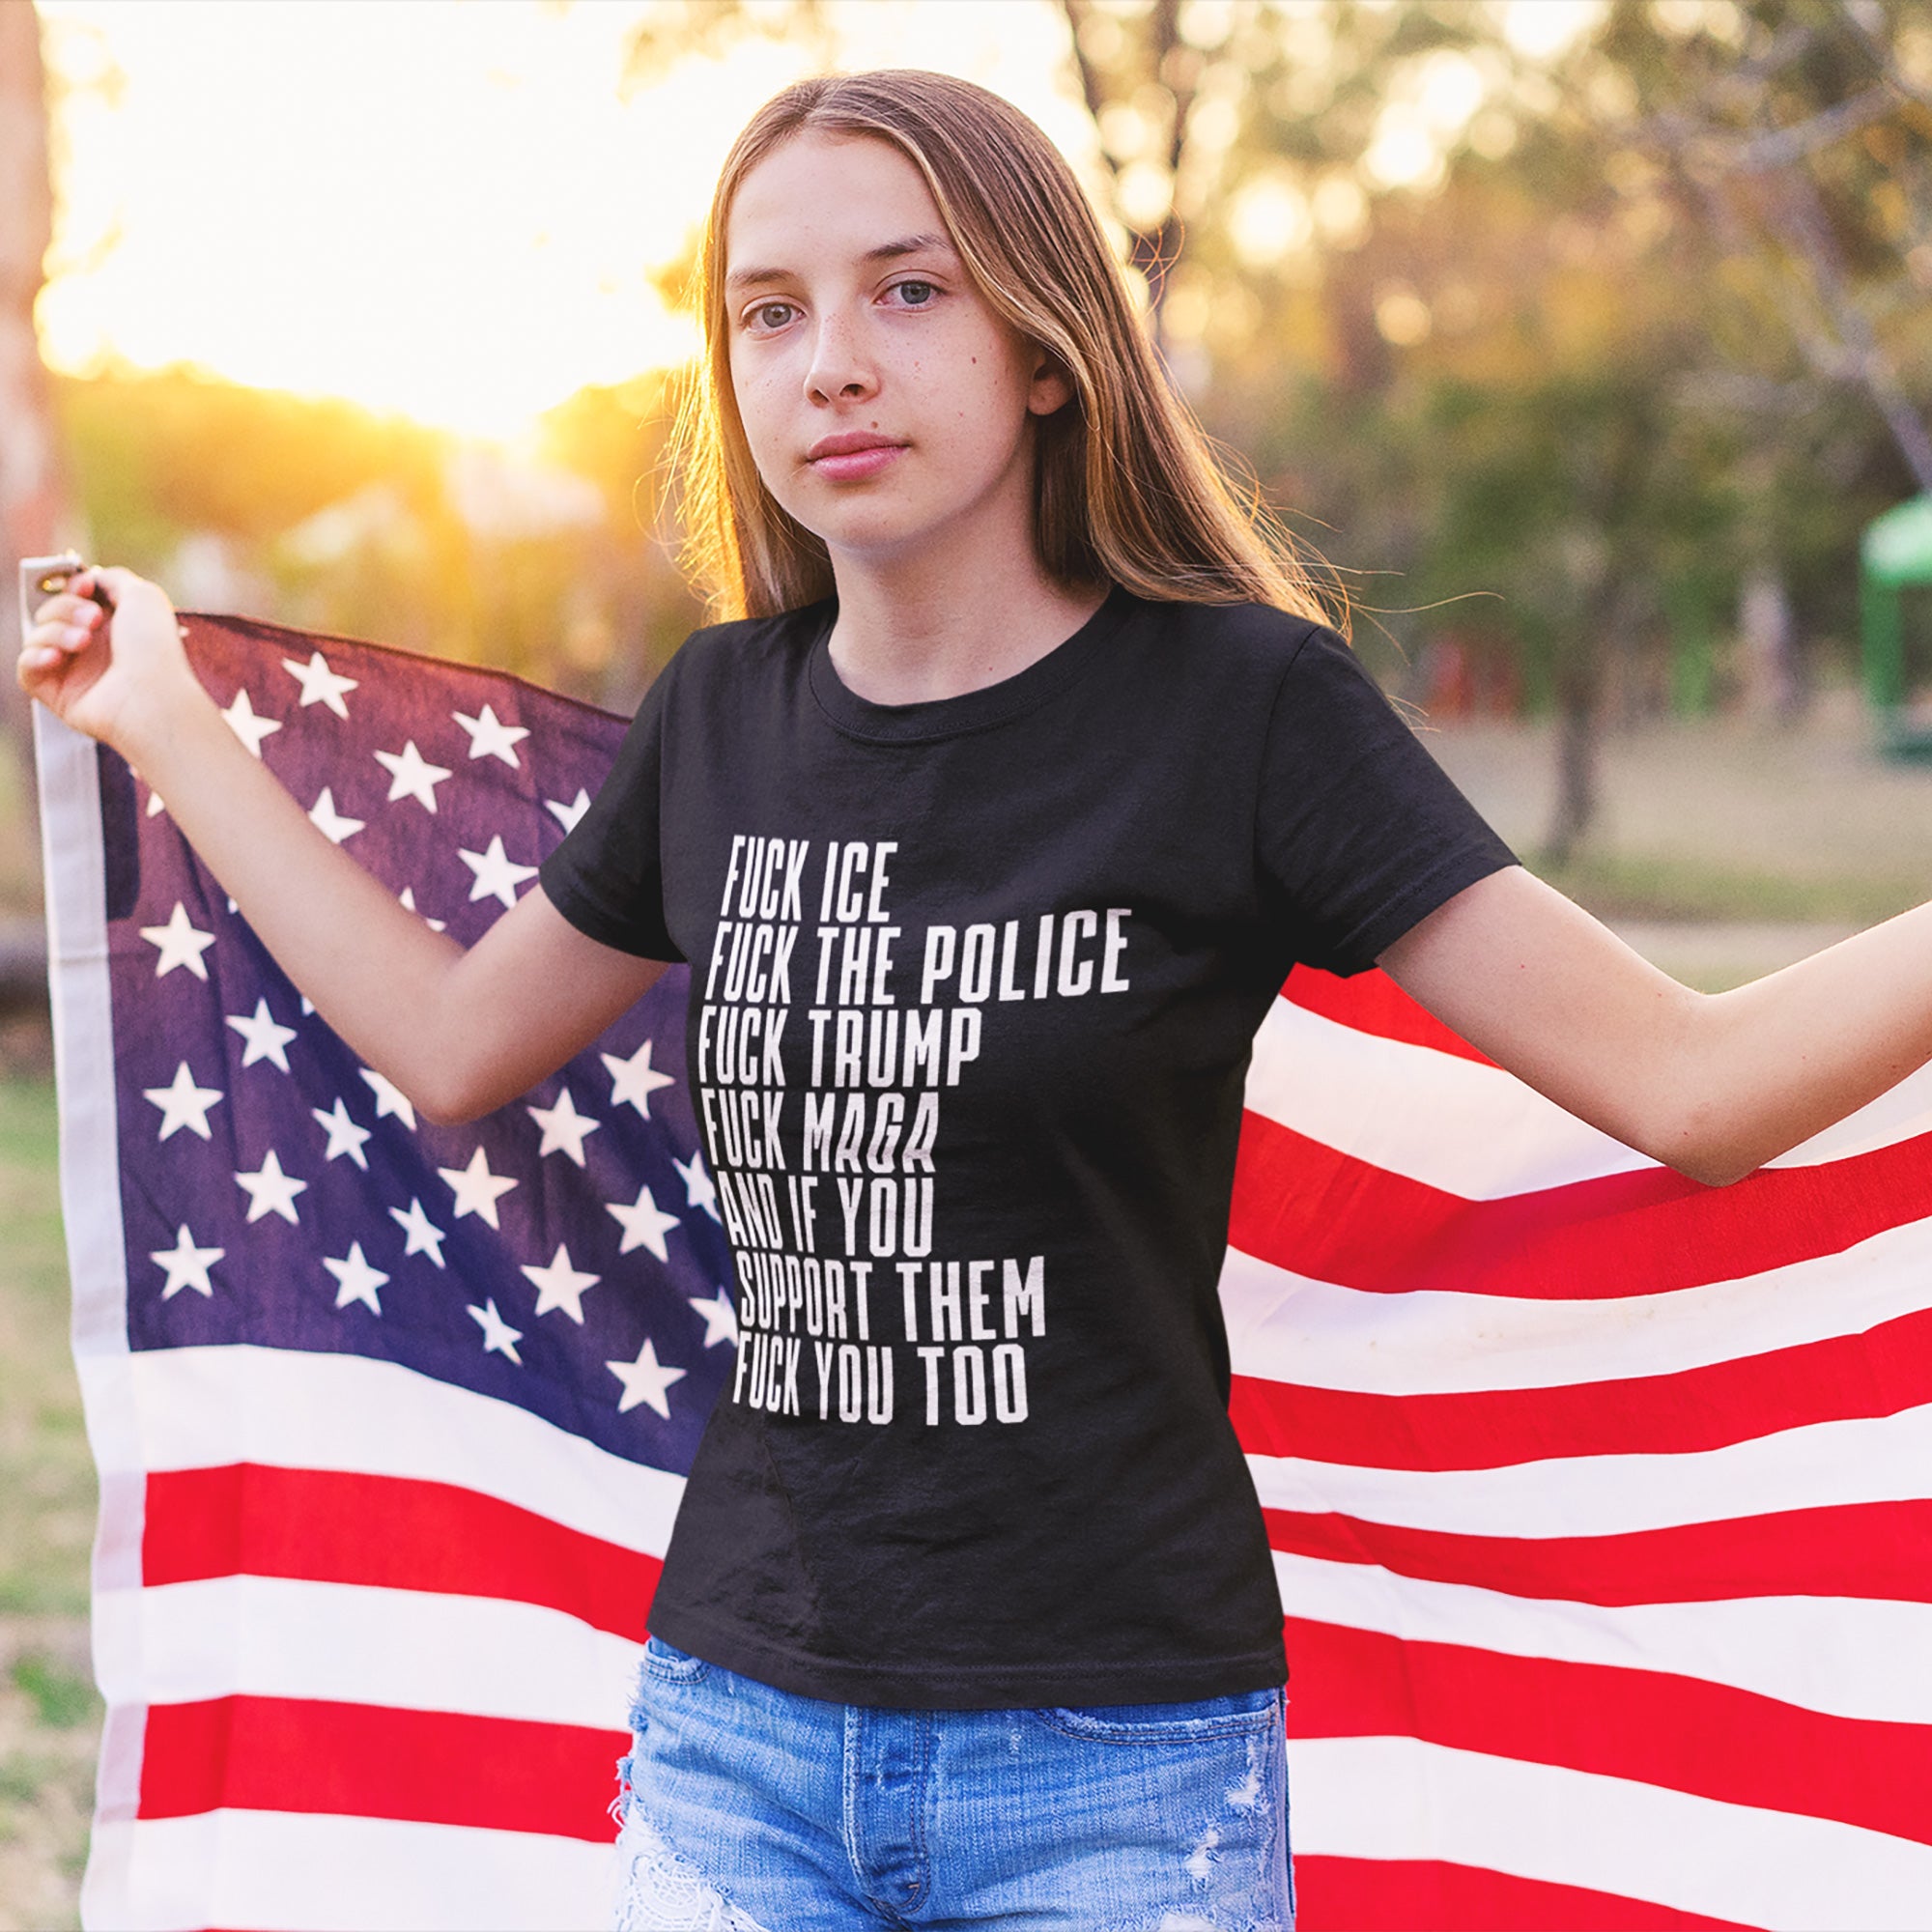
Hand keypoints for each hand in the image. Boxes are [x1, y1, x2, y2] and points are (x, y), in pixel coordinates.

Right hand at [17, 566, 197, 756]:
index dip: (74, 588)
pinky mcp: (59, 695)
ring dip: (55, 632)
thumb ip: (114, 579)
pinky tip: (56, 657)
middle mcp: (94, 649)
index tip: (86, 586)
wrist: (152, 695)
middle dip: (66, 608)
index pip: (74, 598)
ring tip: (82, 642)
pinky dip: (35, 658)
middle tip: (93, 620)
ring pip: (37, 637)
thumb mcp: (143, 596)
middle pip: (51, 613)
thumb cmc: (153, 648)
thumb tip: (93, 578)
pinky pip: (27, 670)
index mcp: (114, 626)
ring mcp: (75, 672)